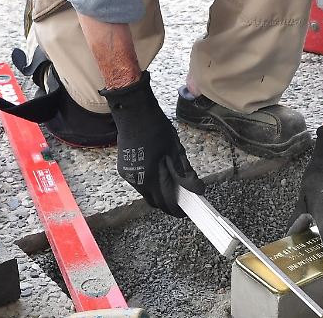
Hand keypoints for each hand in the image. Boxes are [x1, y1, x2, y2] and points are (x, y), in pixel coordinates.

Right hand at [100, 72, 203, 217]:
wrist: (133, 112)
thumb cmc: (156, 128)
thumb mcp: (175, 149)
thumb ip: (185, 173)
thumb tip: (198, 191)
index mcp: (150, 176)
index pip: (167, 203)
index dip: (178, 209)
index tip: (188, 210)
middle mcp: (136, 180)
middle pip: (155, 202)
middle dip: (169, 204)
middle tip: (182, 199)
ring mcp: (128, 175)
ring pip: (147, 193)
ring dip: (159, 193)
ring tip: (172, 183)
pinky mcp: (124, 169)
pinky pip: (139, 184)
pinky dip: (150, 184)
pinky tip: (159, 173)